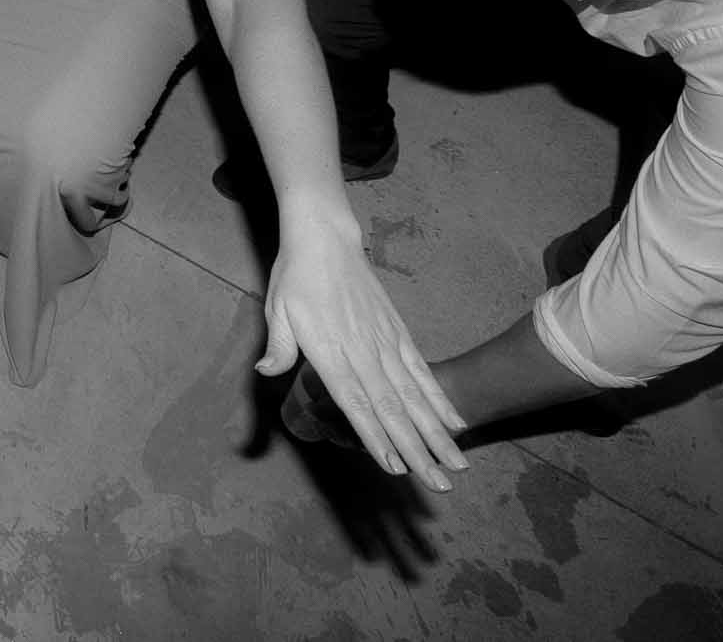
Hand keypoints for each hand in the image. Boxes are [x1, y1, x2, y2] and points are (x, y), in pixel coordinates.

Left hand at [262, 214, 469, 490]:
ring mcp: (386, 342)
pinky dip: (439, 399)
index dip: (375, 436)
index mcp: (330, 351)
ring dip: (436, 433)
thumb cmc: (295, 277)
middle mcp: (363, 351)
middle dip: (417, 449)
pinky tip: (455, 423)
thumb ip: (278, 346)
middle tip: (439, 485)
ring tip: (456, 465)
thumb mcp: (276, 310)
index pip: (356, 402)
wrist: (326, 237)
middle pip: (393, 408)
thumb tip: (265, 372)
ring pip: (415, 395)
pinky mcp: (398, 333)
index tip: (395, 467)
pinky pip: (421, 371)